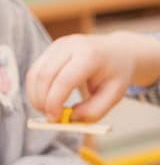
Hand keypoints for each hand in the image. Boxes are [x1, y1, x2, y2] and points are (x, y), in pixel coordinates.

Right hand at [24, 32, 159, 121]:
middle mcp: (72, 46)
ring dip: (36, 96)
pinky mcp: (51, 48)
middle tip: (50, 118)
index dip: (54, 102)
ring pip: (35, 73)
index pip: (64, 80)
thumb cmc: (117, 74)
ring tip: (49, 109)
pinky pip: (35, 71)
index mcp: (91, 55)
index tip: (55, 119)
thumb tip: (68, 118)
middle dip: (42, 101)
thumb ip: (93, 111)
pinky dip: (37, 88)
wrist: (120, 51)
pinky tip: (48, 98)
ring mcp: (59, 45)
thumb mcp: (114, 95)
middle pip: (44, 76)